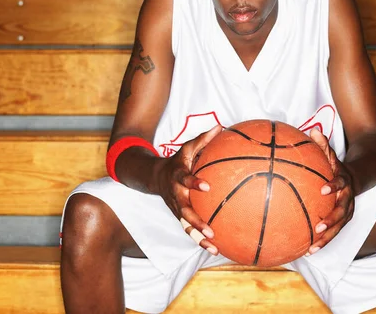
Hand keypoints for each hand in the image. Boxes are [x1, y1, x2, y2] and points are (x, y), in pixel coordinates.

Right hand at [155, 125, 222, 254]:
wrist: (154, 176)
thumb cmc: (177, 161)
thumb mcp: (186, 147)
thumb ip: (203, 139)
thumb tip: (221, 126)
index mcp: (177, 177)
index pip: (185, 179)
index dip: (194, 183)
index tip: (206, 186)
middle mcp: (175, 196)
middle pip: (184, 211)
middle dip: (196, 222)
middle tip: (210, 229)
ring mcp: (176, 209)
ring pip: (186, 227)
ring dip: (198, 238)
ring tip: (214, 246)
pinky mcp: (179, 217)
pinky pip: (189, 231)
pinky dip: (200, 241)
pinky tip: (216, 249)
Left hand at [307, 128, 354, 254]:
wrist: (361, 177)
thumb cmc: (338, 167)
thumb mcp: (332, 155)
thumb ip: (323, 145)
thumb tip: (314, 130)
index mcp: (344, 182)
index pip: (339, 183)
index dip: (333, 186)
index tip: (323, 189)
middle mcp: (348, 199)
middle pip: (341, 212)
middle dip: (331, 221)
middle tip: (318, 228)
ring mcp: (347, 211)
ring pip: (338, 228)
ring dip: (327, 239)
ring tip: (313, 247)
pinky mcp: (343, 220)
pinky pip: (334, 233)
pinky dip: (323, 243)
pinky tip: (308, 251)